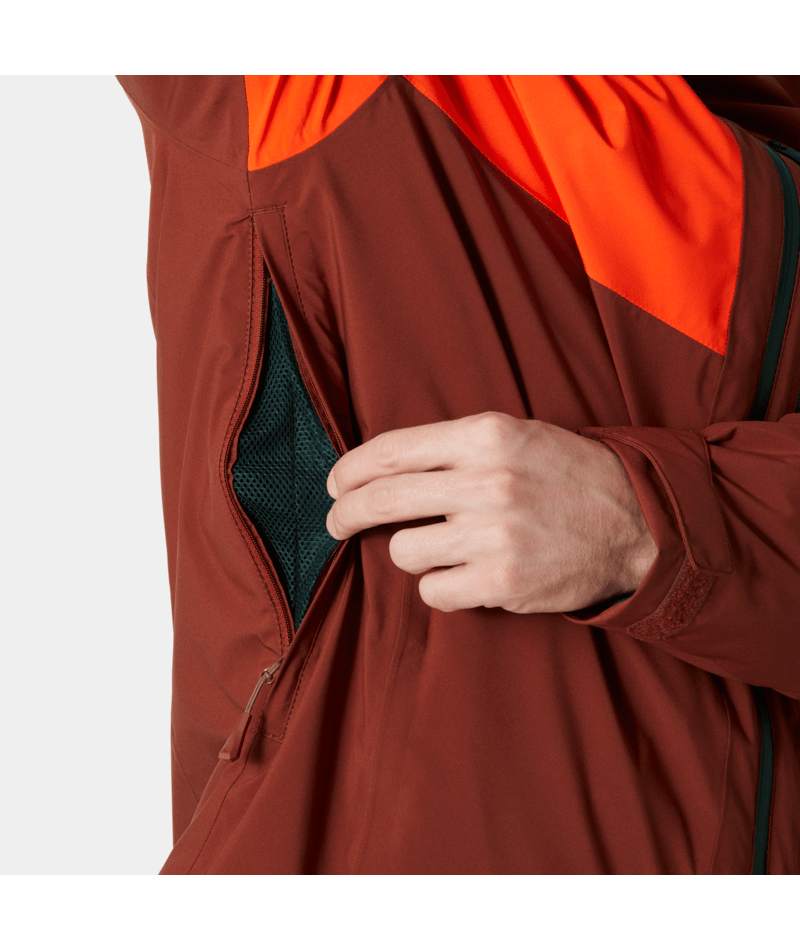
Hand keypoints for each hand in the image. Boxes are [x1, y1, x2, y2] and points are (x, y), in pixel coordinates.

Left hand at [325, 411, 657, 613]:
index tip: (336, 483)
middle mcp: (486, 482)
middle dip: (346, 513)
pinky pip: (433, 591)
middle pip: (383, 499)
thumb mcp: (516, 436)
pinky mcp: (503, 583)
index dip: (350, 469)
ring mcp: (494, 535)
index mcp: (485, 436)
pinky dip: (441, 587)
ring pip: (404, 551)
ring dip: (412, 552)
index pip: (391, 451)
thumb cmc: (566, 476)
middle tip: (336, 522)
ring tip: (444, 548)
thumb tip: (379, 470)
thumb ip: (452, 448)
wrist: (635, 523)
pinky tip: (467, 575)